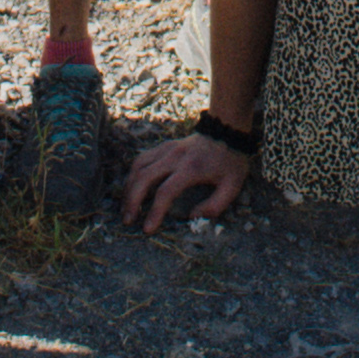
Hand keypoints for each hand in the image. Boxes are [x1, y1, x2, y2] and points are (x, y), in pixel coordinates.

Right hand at [120, 131, 250, 233]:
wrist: (227, 129)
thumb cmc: (230, 160)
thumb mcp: (232, 185)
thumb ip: (215, 205)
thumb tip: (193, 217)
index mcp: (191, 168)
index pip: (165, 191)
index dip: (154, 212)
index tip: (147, 229)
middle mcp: (174, 156)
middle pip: (144, 177)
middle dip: (132, 200)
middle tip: (127, 220)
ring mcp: (167, 148)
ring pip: (138, 165)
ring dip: (128, 187)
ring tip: (126, 207)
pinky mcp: (164, 146)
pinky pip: (142, 158)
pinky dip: (133, 174)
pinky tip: (132, 188)